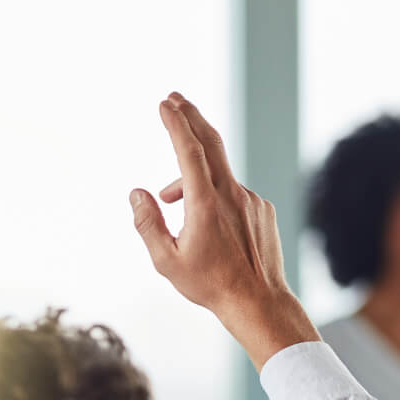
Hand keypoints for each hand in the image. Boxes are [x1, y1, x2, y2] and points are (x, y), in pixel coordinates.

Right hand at [129, 92, 318, 370]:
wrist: (257, 301)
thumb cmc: (209, 285)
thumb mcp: (167, 261)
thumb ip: (147, 223)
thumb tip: (136, 192)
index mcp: (205, 204)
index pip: (188, 151)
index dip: (175, 123)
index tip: (164, 104)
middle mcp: (231, 195)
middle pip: (211, 142)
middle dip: (191, 116)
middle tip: (175, 98)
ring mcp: (251, 200)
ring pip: (218, 176)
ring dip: (194, 178)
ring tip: (171, 198)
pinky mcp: (263, 210)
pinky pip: (235, 194)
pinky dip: (217, 197)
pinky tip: (211, 225)